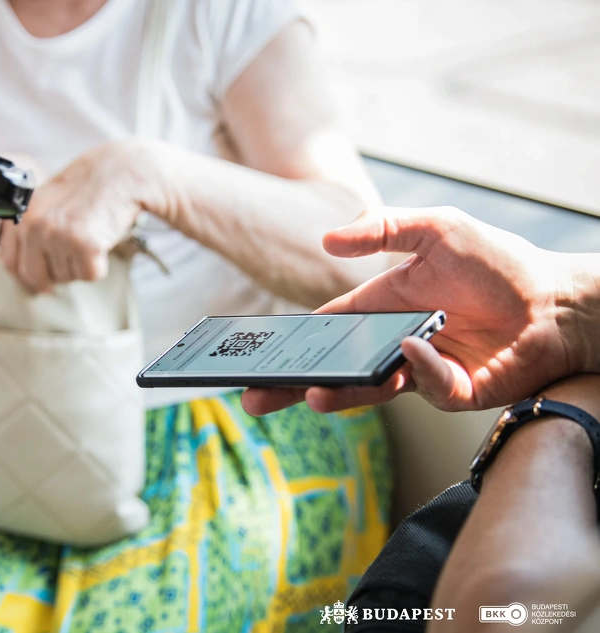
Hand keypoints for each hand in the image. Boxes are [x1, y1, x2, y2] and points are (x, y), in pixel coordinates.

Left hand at [0, 140, 156, 292]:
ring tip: (90, 236)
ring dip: (79, 265)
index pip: (10, 262)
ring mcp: (58, 235)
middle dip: (55, 275)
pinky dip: (99, 265)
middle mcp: (35, 225)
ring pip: (64, 277)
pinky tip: (101, 241)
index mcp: (22, 215)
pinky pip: (89, 275)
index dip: (28, 276)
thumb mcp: (48, 204)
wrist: (122, 171)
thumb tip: (25, 276)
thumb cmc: (89, 188)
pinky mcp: (84, 245)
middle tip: (73, 256)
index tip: (43, 281)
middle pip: (34, 276)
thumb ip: (32, 232)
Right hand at [243, 206, 583, 414]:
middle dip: (292, 386)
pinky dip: (418, 369)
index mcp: (382, 307)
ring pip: (368, 391)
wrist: (560, 299)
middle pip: (333, 369)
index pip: (326, 329)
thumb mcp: (437, 229)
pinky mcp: (454, 393)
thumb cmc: (499, 261)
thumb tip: (326, 240)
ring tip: (312, 394)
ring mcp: (421, 372)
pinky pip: (426, 386)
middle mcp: (394, 344)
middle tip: (254, 398)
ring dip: (339, 394)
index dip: (291, 342)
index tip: (257, 355)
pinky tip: (414, 349)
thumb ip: (383, 229)